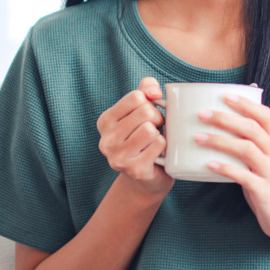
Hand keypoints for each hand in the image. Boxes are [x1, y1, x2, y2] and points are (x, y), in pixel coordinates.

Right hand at [96, 77, 172, 197]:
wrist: (146, 179)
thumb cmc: (145, 139)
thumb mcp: (141, 110)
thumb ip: (146, 90)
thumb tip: (154, 91)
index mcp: (105, 121)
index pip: (136, 97)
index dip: (150, 103)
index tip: (149, 115)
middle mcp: (106, 139)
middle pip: (145, 112)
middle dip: (158, 118)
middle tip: (156, 129)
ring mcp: (118, 156)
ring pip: (151, 129)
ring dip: (160, 134)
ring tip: (154, 142)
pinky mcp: (134, 169)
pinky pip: (158, 144)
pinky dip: (164, 147)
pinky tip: (157, 154)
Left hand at [199, 93, 269, 240]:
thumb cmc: (269, 186)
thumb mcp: (262, 162)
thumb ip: (248, 145)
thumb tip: (221, 128)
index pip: (265, 116)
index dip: (245, 104)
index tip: (224, 95)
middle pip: (252, 129)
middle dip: (225, 118)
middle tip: (201, 114)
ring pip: (247, 149)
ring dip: (221, 141)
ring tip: (198, 137)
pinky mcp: (265, 192)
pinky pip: (245, 177)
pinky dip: (226, 169)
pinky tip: (210, 164)